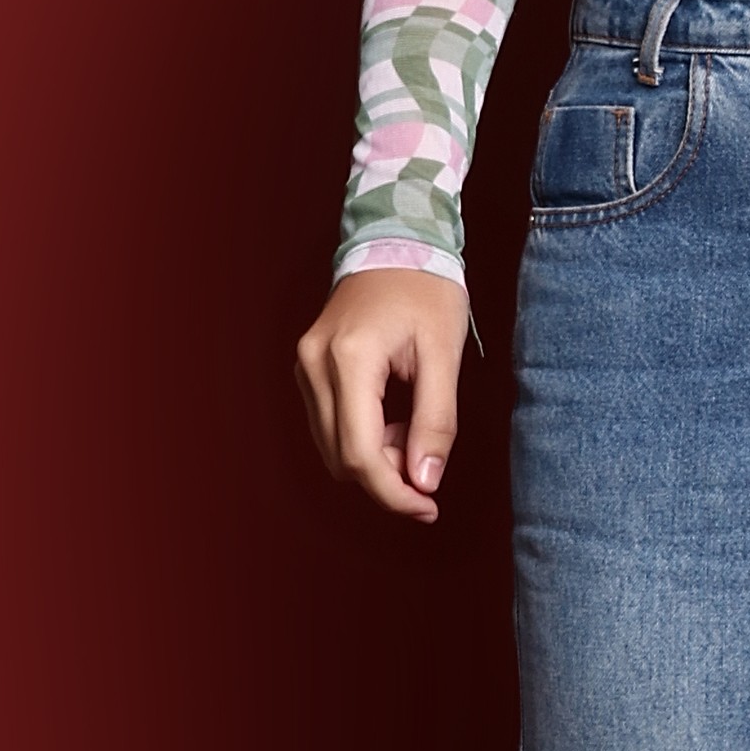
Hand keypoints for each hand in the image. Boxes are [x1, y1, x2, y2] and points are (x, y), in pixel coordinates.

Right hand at [294, 268, 470, 523]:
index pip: (361, 454)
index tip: (427, 507)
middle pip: (342, 458)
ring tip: (411, 432)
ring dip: (375, 458)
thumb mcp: (444, 354)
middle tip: (428, 464)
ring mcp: (304, 366)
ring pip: (332, 448)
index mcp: (349, 358)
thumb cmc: (427, 290)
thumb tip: (424, 482)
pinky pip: (329, 426)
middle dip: (387, 477)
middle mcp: (314, 364)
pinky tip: (391, 420)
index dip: (394, 493)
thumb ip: (436, 421)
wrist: (396, 243)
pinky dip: (362, 438)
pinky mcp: (308, 369)